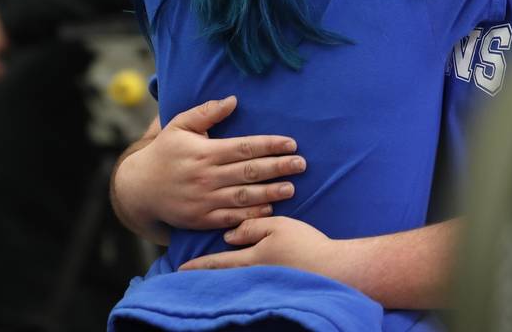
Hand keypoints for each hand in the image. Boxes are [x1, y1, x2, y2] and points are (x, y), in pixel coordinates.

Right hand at [113, 96, 305, 231]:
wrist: (139, 188)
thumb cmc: (165, 152)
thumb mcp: (179, 126)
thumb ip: (206, 113)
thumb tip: (233, 100)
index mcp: (204, 152)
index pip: (244, 147)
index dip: (270, 145)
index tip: (291, 143)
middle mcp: (206, 176)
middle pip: (249, 171)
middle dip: (278, 167)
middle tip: (301, 164)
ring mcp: (204, 200)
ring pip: (244, 196)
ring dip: (270, 192)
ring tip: (292, 187)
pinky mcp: (201, 219)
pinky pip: (231, 217)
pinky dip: (252, 214)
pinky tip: (270, 208)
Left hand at [179, 216, 334, 275]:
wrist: (332, 269)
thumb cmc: (305, 246)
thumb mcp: (277, 228)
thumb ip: (252, 228)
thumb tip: (228, 235)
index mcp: (250, 258)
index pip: (218, 261)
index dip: (198, 264)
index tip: (179, 269)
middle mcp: (253, 274)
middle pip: (222, 274)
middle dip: (204, 274)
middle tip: (184, 276)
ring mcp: (264, 281)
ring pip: (235, 278)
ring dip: (220, 276)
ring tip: (205, 276)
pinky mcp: (276, 283)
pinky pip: (250, 280)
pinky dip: (239, 278)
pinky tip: (238, 275)